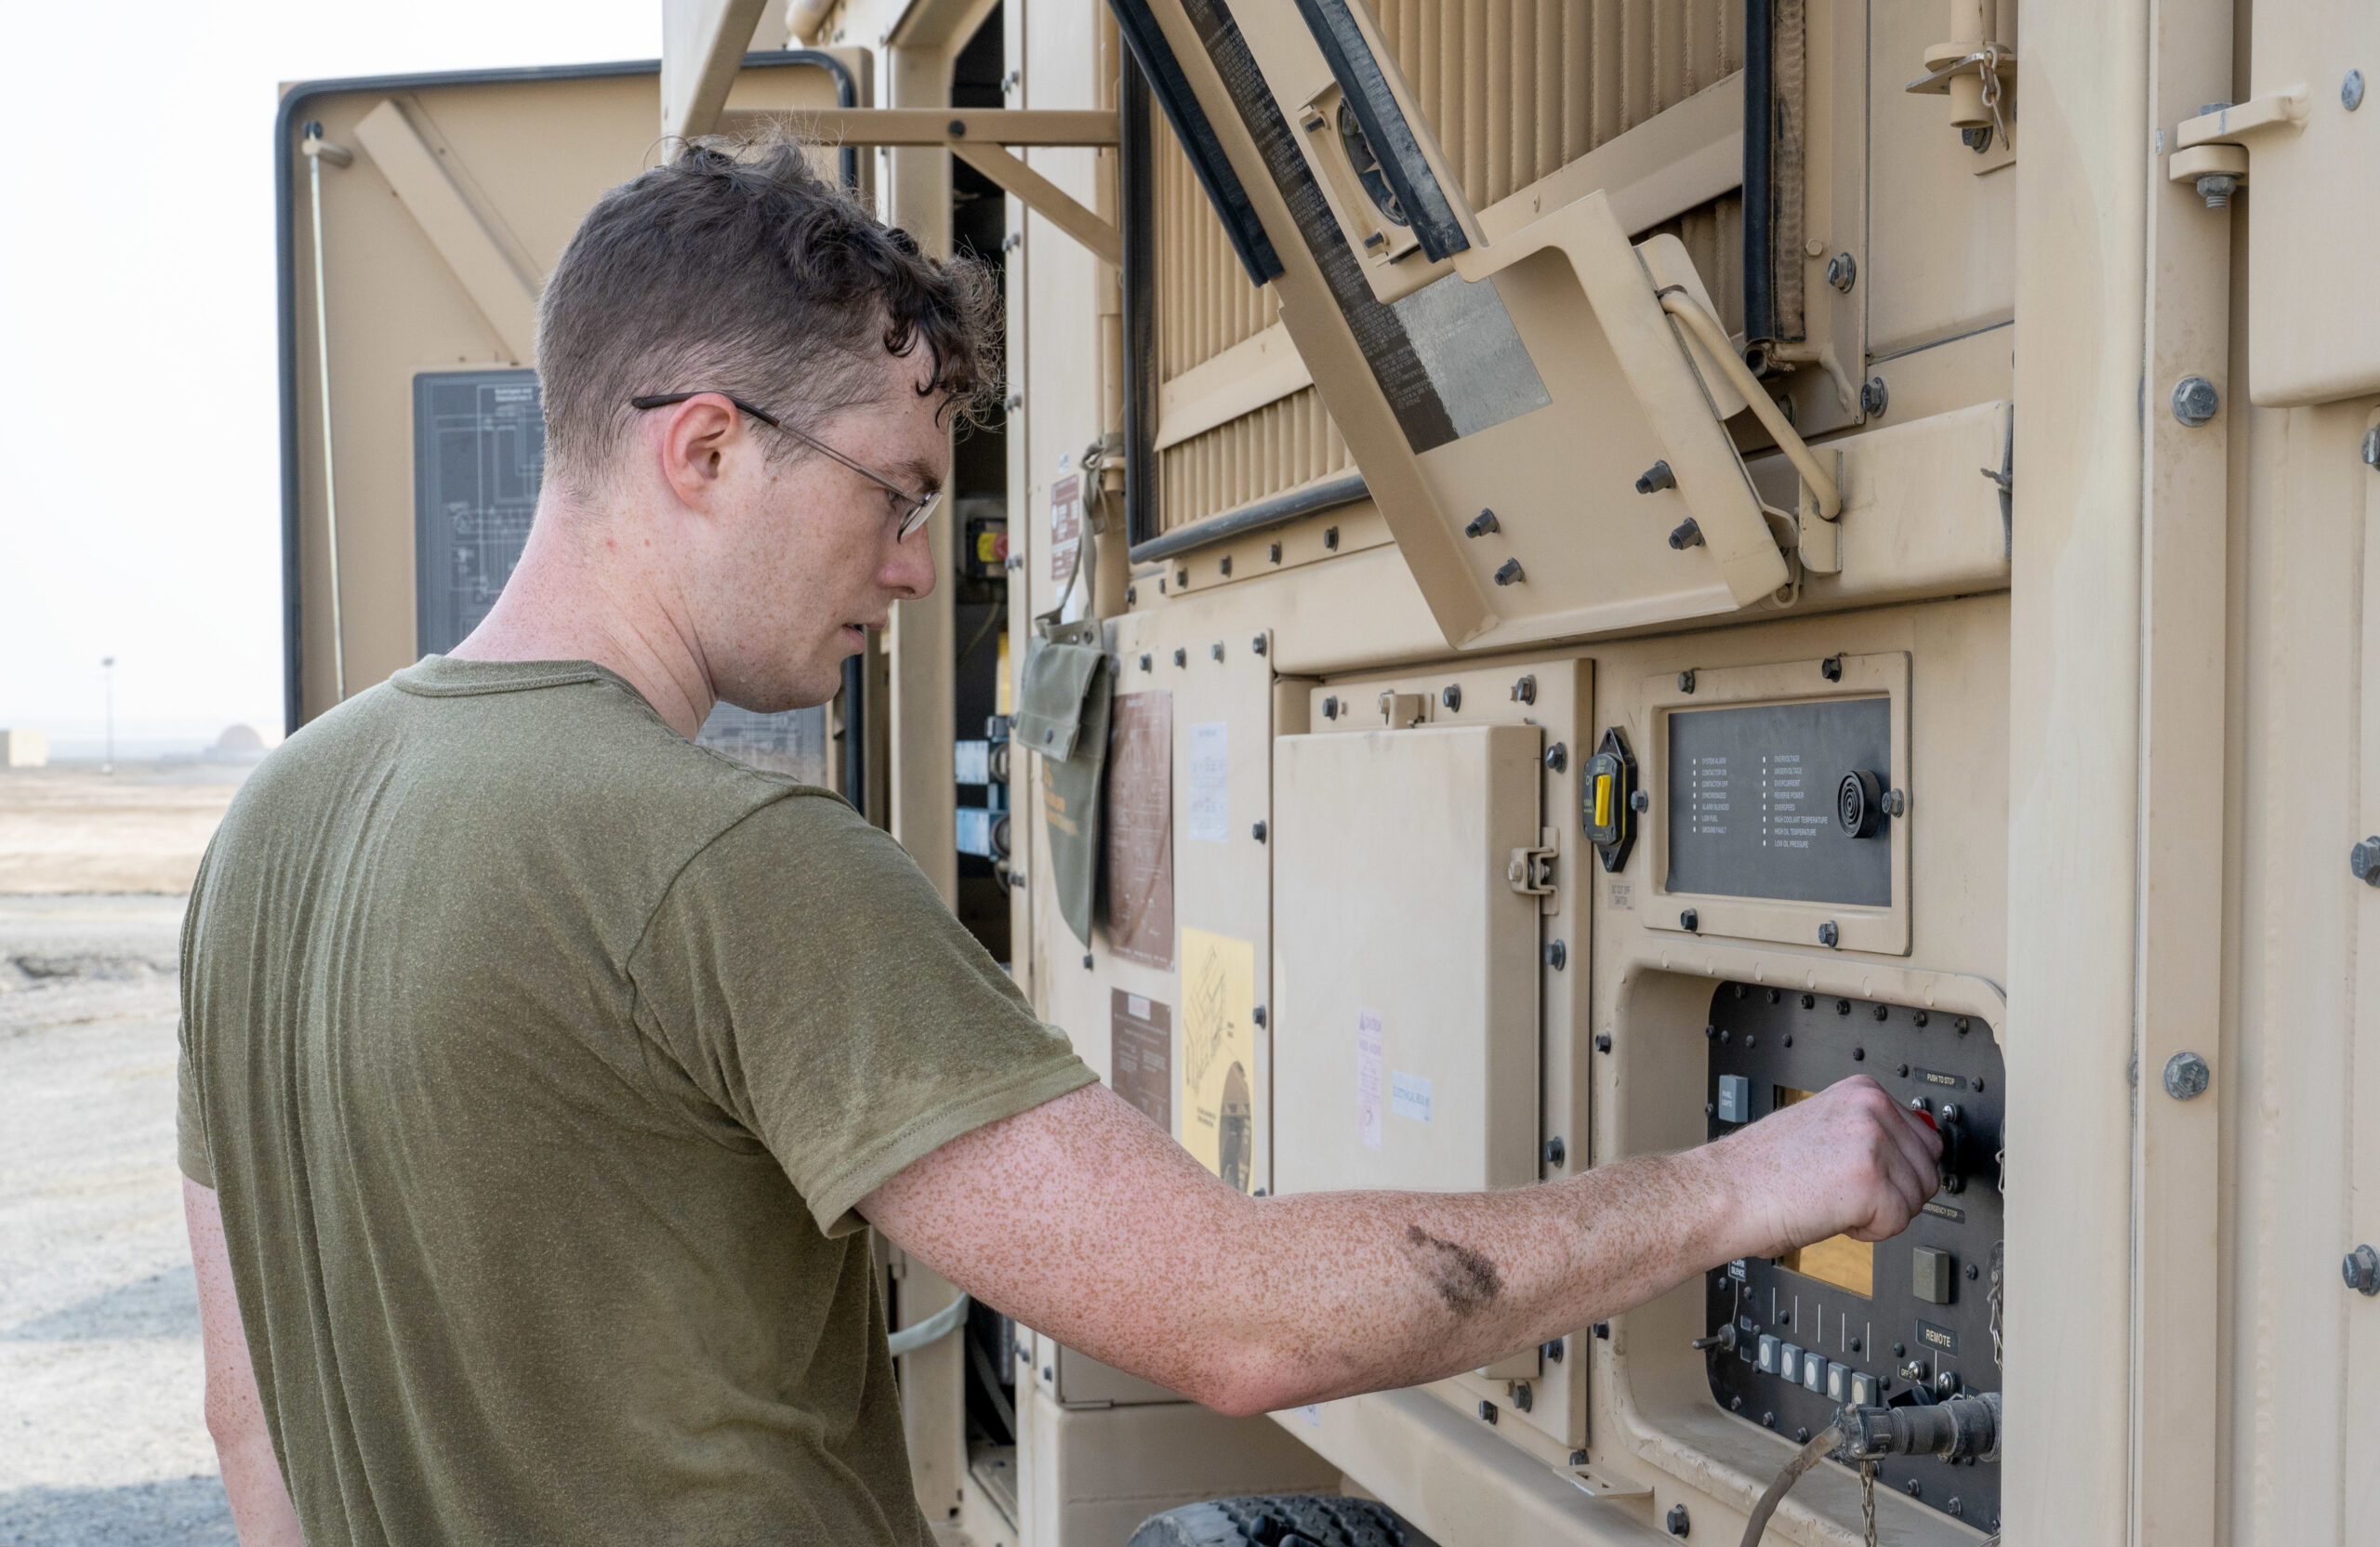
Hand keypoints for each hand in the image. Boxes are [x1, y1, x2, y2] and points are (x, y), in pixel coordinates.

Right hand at [1700, 1076, 1942, 1259]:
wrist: (1724, 1191)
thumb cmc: (1760, 1171)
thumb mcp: (1822, 1127)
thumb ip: (1867, 1131)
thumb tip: (1912, 1154)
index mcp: (1863, 1090)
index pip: (1924, 1139)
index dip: (1895, 1171)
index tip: (1861, 1176)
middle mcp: (1873, 1108)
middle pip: (1928, 1172)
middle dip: (1894, 1194)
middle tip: (1845, 1193)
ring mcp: (1873, 1142)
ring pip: (1916, 1200)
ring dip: (1879, 1213)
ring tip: (1833, 1200)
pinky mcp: (1871, 1182)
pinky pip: (1897, 1223)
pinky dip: (1868, 1232)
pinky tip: (1832, 1214)